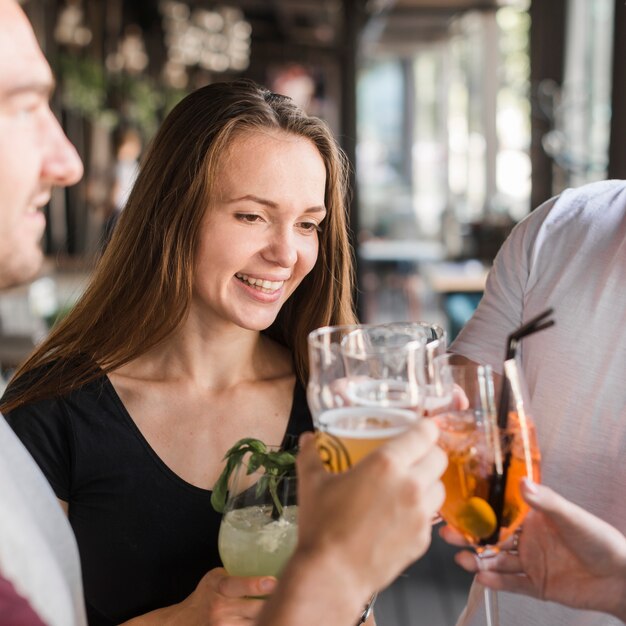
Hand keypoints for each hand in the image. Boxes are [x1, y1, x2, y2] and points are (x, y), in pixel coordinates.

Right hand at [122, 568, 275, 624]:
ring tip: (289, 608)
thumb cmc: (206, 594)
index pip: (238, 586)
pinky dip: (263, 623)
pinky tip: (274, 618)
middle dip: (275, 603)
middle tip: (295, 595)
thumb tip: (271, 560)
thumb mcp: (217, 578)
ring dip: (273, 616)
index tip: (273, 581)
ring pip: (257, 622)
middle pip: (255, 608)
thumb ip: (238, 575)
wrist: (183, 622)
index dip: (256, 584)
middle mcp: (220, 610)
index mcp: (218, 587)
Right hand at [255, 422, 446, 625]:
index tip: (420, 427)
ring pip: (439, 488)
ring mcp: (420, 514)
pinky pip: (431, 516)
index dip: (426, 427)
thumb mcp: (312, 483)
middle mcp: (410, 485)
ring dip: (428, 482)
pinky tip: (400, 515)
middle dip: (429, 453)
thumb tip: (308, 439)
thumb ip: (311, 455)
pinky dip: (421, 511)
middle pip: (439, 458)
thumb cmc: (322, 526)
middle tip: (412, 456)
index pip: (425, 433)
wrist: (332, 575)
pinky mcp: (422, 539)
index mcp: (386, 464)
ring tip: (409, 486)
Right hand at [442, 480, 625, 619]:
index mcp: (532, 517)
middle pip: (490, 536)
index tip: (458, 505)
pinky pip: (511, 583)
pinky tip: (483, 577)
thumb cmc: (602, 541)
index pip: (498, 511)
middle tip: (448, 532)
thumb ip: (546, 501)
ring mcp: (529, 562)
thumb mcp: (571, 517)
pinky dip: (496, 582)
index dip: (477, 509)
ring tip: (462, 560)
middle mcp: (526, 538)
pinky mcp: (536, 585)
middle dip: (468, 535)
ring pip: (496, 560)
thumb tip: (522, 482)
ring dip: (478, 560)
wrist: (622, 580)